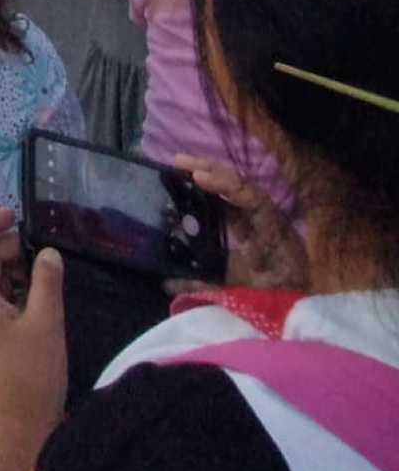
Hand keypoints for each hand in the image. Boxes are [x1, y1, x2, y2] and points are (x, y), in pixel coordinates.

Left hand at [0, 208, 65, 443]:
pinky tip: (44, 293)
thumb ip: (46, 279)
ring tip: (50, 274)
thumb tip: (48, 252)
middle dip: (12, 246)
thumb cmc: (29, 372)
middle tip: (48, 254)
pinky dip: (18, 286)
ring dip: (18, 267)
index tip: (19, 215)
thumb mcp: (45, 320)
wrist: (19, 424)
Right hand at [171, 153, 309, 290]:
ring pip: (236, 193)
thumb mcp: (245, 294)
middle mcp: (268, 220)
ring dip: (210, 178)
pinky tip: (193, 192)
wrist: (304, 309)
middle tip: (178, 161)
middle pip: (242, 186)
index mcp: (273, 232)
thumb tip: (166, 281)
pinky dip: (213, 196)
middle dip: (211, 170)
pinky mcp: (254, 230)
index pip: (252, 197)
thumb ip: (209, 287)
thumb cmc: (279, 298)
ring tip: (180, 169)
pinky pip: (232, 206)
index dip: (224, 183)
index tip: (197, 177)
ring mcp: (262, 223)